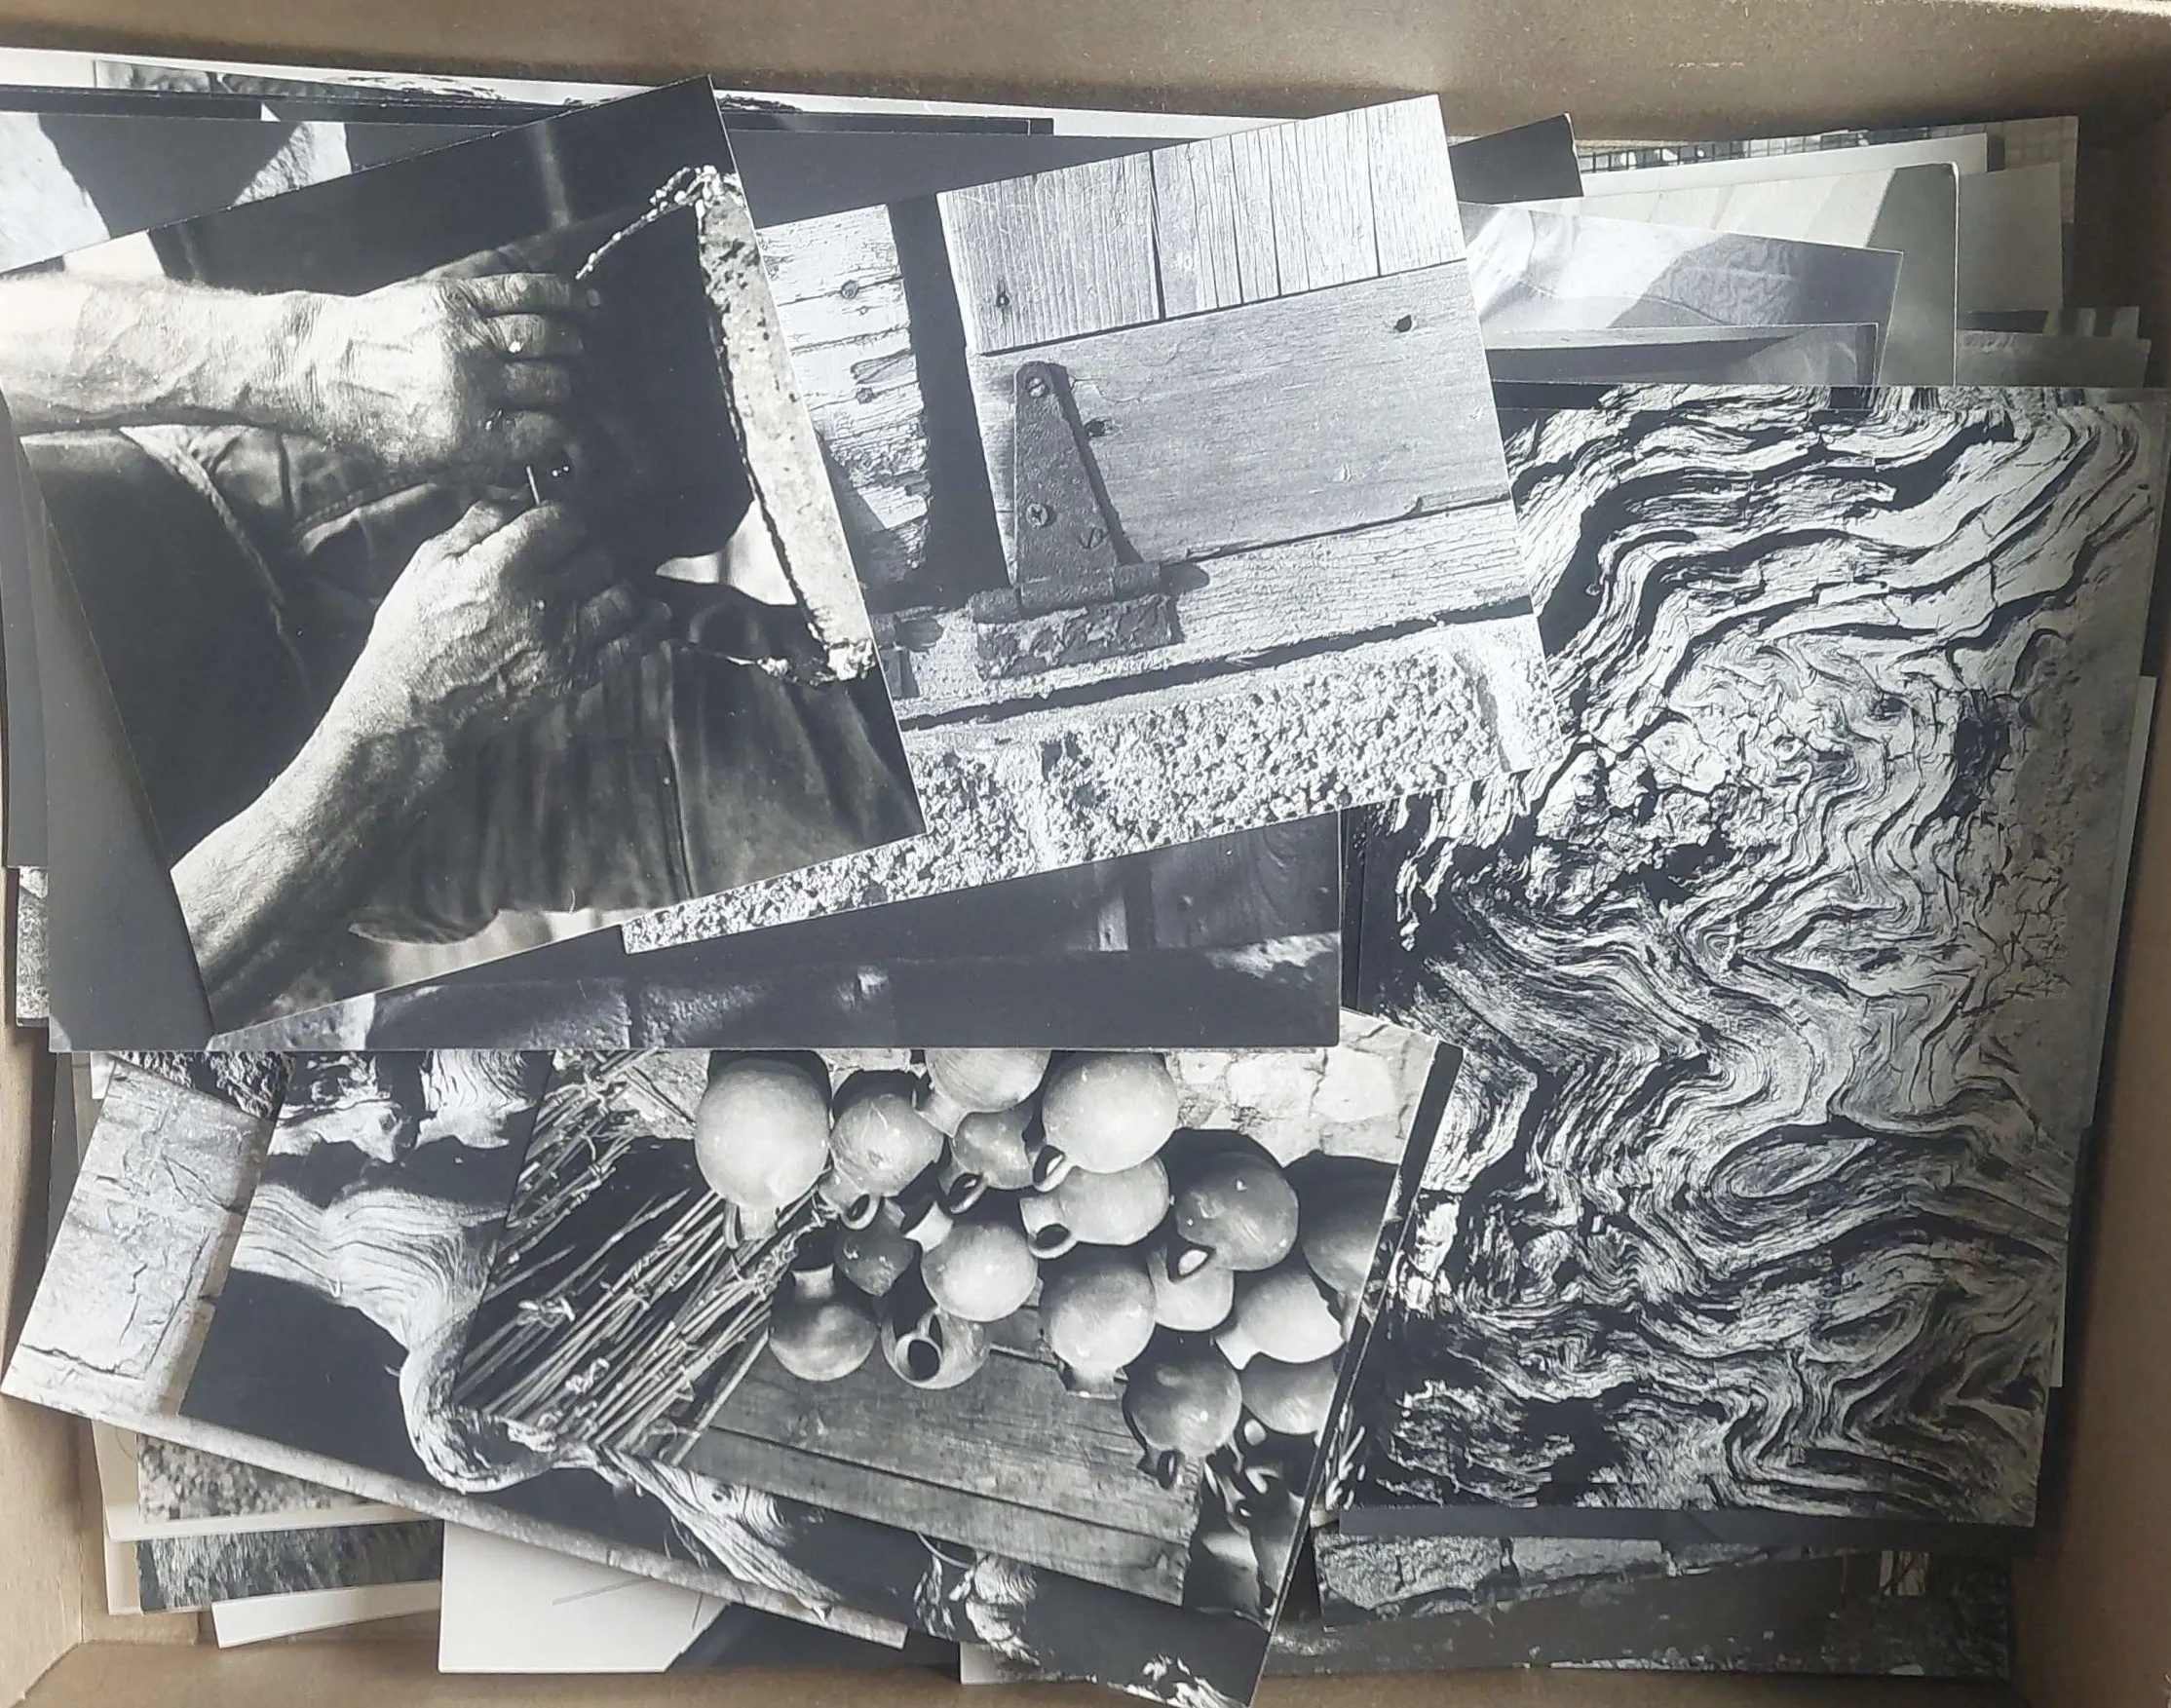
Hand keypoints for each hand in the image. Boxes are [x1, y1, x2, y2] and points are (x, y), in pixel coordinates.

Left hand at [293, 275, 593, 481]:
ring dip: (569, 346)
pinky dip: (560, 296)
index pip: (546, 432)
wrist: (318, 365)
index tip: (559, 430)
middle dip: (565, 392)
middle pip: (552, 385)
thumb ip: (486, 469)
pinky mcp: (456, 297)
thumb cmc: (371, 422)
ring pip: (546, 337)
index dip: (559, 434)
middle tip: (564, 393)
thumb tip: (540, 468)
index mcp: (465, 434)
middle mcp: (471, 384)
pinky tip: (583, 304)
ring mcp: (465, 335)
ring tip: (573, 352)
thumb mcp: (426, 465)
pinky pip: (523, 292)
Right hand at [334, 501, 667, 753]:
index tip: (552, 524)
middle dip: (585, 550)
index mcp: (503, 567)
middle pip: (598, 555)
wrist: (413, 708)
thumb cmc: (413, 632)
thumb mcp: (430, 562)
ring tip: (596, 585)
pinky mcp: (574, 677)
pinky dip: (647, 626)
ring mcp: (563, 643)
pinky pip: (632, 645)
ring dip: (613, 584)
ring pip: (623, 595)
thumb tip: (521, 498)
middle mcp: (541, 603)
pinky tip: (648, 613)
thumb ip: (479, 522)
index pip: (566, 519)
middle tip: (570, 557)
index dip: (560, 516)